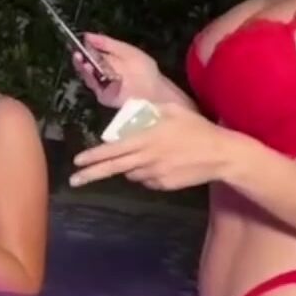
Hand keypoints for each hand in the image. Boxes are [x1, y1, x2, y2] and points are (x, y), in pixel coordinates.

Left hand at [68, 103, 245, 190]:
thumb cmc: (197, 128)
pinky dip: (147, 173)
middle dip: (91, 174)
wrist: (221, 155)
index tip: (77, 161)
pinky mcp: (165, 185)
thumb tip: (134, 112)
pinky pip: (148, 180)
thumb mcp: (172, 110)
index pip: (113, 149)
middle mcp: (147, 158)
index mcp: (146, 138)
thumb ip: (150, 111)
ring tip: (148, 156)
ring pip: (132, 174)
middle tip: (74, 180)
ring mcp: (155, 174)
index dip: (94, 155)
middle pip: (114, 168)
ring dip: (130, 167)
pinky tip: (163, 163)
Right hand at [73, 32, 162, 108]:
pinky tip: (88, 69)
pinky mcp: (103, 96)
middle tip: (77, 52)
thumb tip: (87, 36)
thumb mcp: (126, 51)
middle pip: (87, 64)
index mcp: (111, 60)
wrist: (154, 92)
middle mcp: (105, 72)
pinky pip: (93, 85)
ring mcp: (103, 85)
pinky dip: (89, 77)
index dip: (85, 48)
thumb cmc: (144, 71)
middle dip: (81, 58)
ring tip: (80, 58)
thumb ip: (107, 43)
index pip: (92, 53)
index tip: (79, 43)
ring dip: (82, 67)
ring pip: (88, 75)